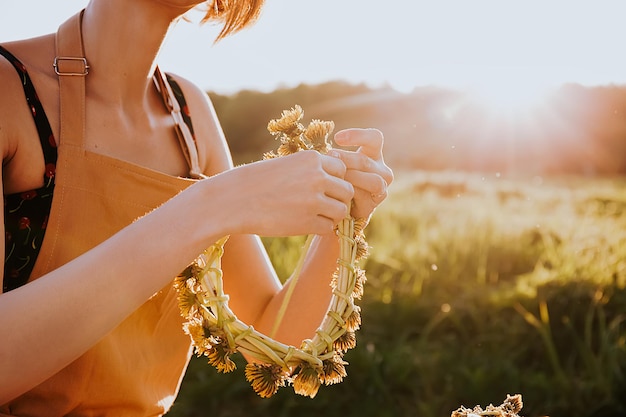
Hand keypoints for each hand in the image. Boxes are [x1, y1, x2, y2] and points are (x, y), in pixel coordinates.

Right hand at [224, 150, 353, 235]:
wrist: (235, 200)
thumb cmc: (258, 182)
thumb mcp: (287, 165)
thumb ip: (311, 170)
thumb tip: (336, 179)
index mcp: (312, 159)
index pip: (342, 169)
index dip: (334, 180)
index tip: (322, 187)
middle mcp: (317, 177)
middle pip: (347, 190)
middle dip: (337, 199)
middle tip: (322, 205)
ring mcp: (314, 200)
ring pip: (341, 211)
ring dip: (331, 215)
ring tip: (314, 216)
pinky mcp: (308, 222)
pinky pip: (328, 228)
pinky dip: (320, 228)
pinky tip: (305, 225)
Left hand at [330, 128, 393, 220]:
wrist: (334, 205)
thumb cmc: (333, 177)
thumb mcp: (334, 162)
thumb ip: (335, 155)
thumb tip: (330, 154)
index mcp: (374, 154)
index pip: (375, 138)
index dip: (358, 136)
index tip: (337, 138)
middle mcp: (382, 170)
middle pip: (366, 161)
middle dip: (346, 159)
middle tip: (329, 158)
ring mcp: (381, 189)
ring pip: (372, 180)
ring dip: (351, 178)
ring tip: (333, 177)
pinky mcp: (371, 205)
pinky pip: (364, 198)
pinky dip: (349, 195)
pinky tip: (334, 193)